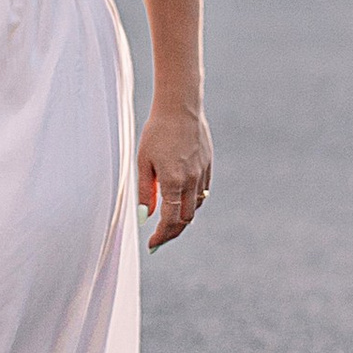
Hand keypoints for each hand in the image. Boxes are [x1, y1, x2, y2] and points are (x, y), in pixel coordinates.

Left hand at [138, 102, 211, 248]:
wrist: (181, 107)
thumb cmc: (156, 132)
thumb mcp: (143, 160)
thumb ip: (146, 191)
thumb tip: (145, 217)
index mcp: (173, 182)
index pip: (169, 221)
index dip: (161, 236)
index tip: (152, 245)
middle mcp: (191, 182)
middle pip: (185, 219)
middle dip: (172, 233)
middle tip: (159, 239)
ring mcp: (202, 175)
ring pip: (195, 207)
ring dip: (182, 218)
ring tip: (168, 223)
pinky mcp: (208, 167)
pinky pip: (202, 193)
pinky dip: (192, 203)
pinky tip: (181, 202)